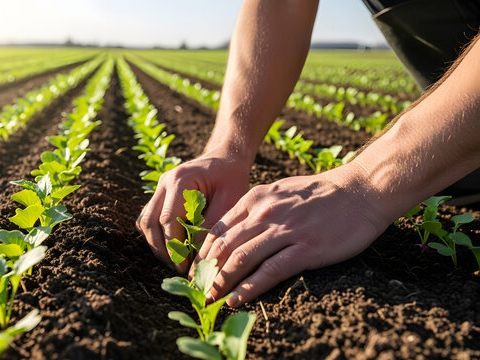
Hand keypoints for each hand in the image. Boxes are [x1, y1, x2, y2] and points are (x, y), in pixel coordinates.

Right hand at [136, 150, 250, 272]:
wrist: (226, 159)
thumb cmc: (231, 178)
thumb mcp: (230, 201)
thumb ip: (212, 226)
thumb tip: (196, 258)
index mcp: (180, 179)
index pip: (168, 219)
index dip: (174, 246)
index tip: (185, 266)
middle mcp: (163, 182)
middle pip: (150, 223)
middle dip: (162, 249)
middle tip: (179, 268)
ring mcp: (158, 189)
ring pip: (145, 222)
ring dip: (157, 245)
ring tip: (175, 261)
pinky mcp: (159, 197)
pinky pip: (148, 220)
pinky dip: (156, 236)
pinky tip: (173, 248)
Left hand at [190, 163, 391, 306]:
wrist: (361, 190)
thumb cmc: (321, 193)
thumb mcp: (279, 190)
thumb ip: (256, 208)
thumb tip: (234, 230)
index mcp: (255, 199)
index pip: (218, 229)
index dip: (202, 253)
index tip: (195, 270)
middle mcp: (264, 213)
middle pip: (224, 246)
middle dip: (206, 271)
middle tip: (197, 289)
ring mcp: (285, 231)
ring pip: (241, 259)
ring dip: (222, 282)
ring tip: (211, 298)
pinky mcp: (306, 249)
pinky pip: (270, 271)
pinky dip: (249, 288)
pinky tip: (237, 300)